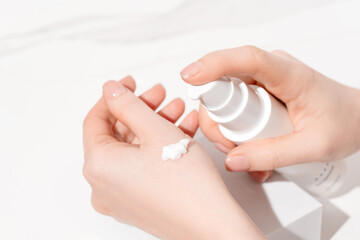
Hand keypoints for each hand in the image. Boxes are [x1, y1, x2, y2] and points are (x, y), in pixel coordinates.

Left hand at [83, 76, 264, 239]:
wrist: (212, 226)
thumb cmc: (187, 186)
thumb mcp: (155, 130)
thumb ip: (128, 104)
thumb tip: (111, 90)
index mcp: (99, 166)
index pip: (95, 120)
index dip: (114, 96)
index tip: (130, 83)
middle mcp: (103, 185)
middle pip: (117, 134)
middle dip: (141, 110)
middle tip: (160, 96)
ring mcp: (120, 197)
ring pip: (132, 150)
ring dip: (154, 127)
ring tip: (178, 112)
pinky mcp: (137, 202)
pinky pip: (141, 166)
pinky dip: (157, 147)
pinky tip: (181, 132)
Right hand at [181, 46, 359, 180]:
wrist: (356, 118)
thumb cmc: (344, 122)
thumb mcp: (314, 146)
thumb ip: (273, 155)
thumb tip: (234, 160)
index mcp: (288, 74)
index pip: (247, 58)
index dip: (214, 64)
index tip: (189, 77)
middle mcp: (270, 71)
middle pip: (224, 82)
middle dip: (216, 117)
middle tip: (231, 146)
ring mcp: (262, 81)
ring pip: (223, 96)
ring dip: (224, 126)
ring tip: (244, 150)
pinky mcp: (257, 91)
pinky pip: (232, 105)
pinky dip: (232, 127)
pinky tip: (246, 146)